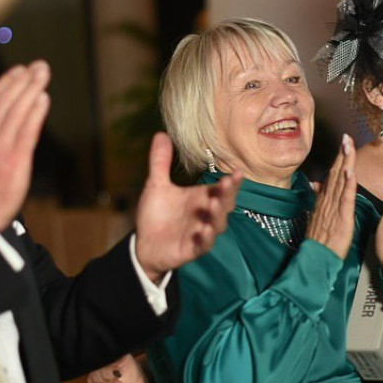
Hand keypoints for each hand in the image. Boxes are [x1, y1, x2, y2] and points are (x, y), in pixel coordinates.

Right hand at [0, 61, 49, 229]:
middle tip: (39, 66)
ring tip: (44, 74)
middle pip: (5, 102)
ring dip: (31, 90)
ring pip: (16, 112)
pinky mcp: (13, 162)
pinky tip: (44, 99)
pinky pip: (26, 132)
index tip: (19, 71)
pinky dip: (35, 113)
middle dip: (23, 81)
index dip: (4, 84)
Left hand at [133, 132, 241, 280]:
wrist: (144, 244)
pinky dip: (206, 238)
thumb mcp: (156, 185)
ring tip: (214, 205)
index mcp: (202, 197)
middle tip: (226, 183)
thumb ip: (160, 162)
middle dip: (228, 195)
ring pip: (217, 225)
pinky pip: (204, 245)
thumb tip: (161, 133)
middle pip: (225, 204)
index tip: (237, 171)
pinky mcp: (192, 249)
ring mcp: (201, 232)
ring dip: (218, 215)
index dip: (231, 181)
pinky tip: (205, 231)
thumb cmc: (156, 215)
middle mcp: (206, 214)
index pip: (222, 188)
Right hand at [305, 135, 356, 258]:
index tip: (343, 143)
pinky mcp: (342, 217)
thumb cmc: (319, 241)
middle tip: (346, 136)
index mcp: (324, 200)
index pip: (333, 175)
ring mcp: (334, 208)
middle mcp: (328, 200)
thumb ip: (319, 199)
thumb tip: (317, 185)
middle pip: (336, 173)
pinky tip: (350, 171)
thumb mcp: (317, 217)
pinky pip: (345, 198)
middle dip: (342, 153)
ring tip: (348, 145)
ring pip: (341, 181)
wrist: (316, 258)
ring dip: (345, 162)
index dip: (338, 158)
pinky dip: (348, 184)